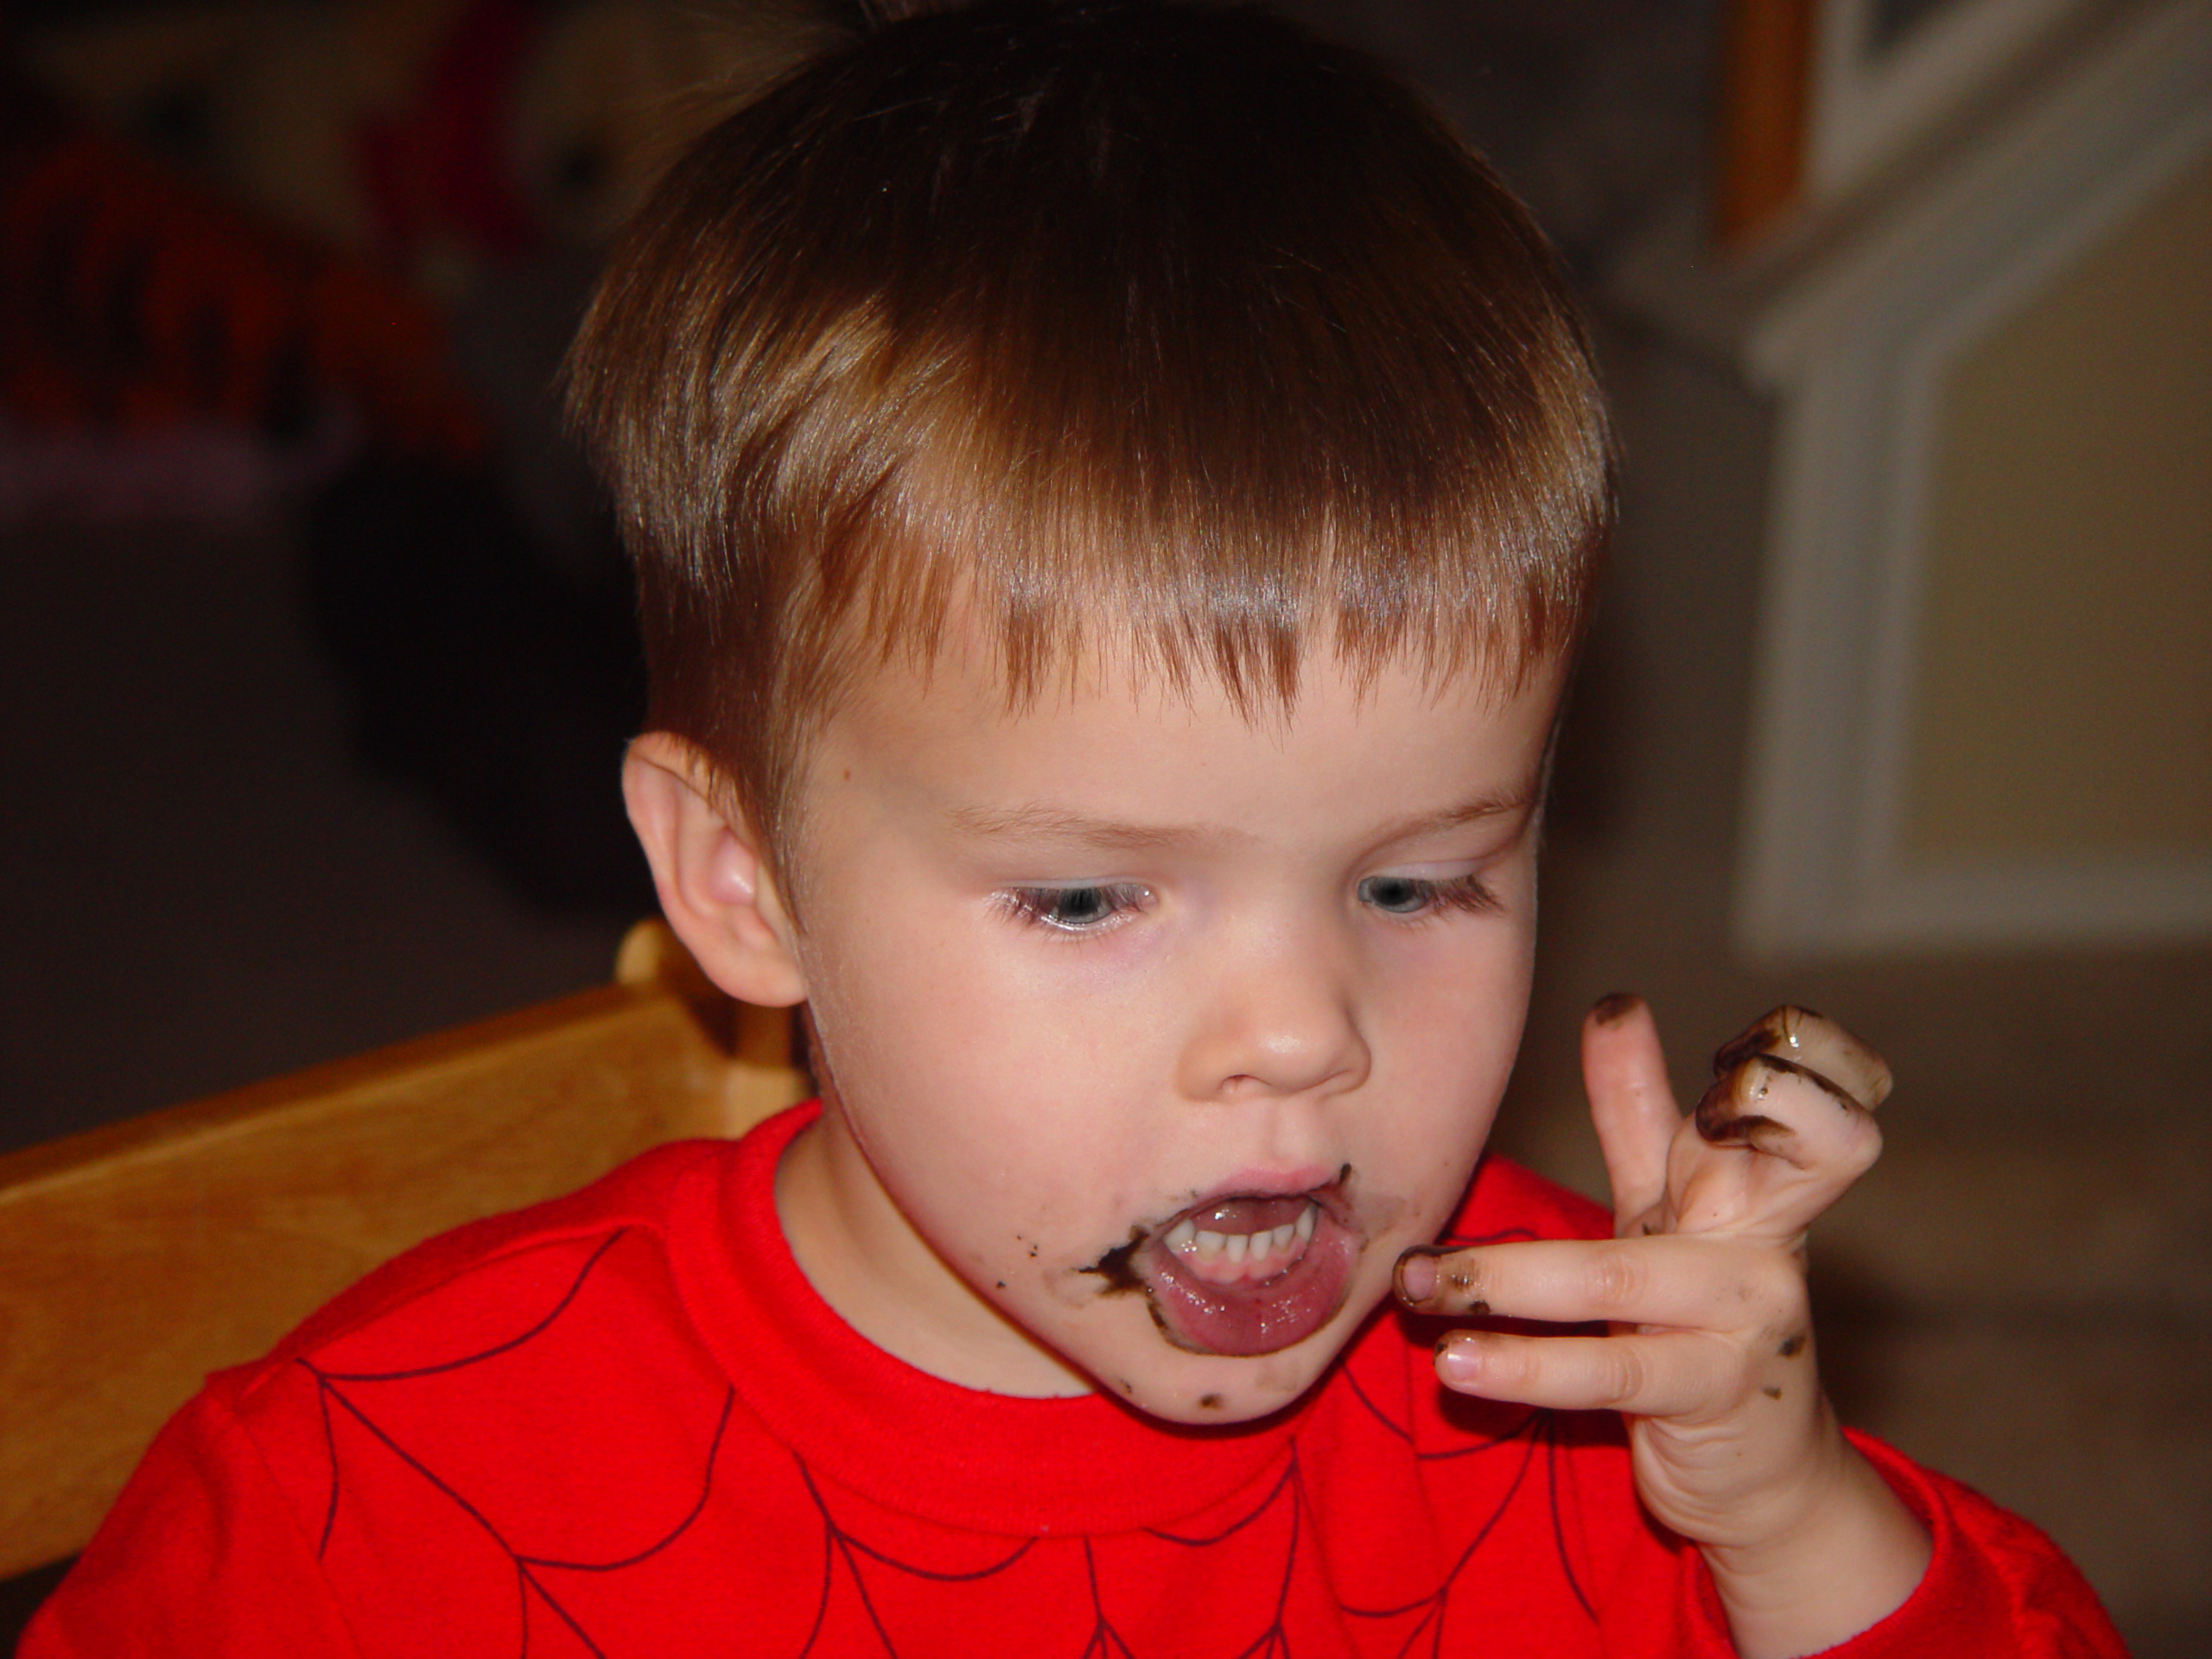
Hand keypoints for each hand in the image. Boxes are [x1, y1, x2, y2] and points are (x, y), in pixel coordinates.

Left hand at [1395, 996, 1929, 1658]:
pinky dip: (1524, 1368)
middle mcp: (1770, 1237)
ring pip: (1623, 1273)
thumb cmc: (1702, 1314)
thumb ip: (1641, 1109)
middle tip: (1678, 1068)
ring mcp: (1749, 1318)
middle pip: (1809, 1148)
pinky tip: (1455, 1363)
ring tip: (1418, 1282)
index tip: (1734, 1034)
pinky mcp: (1714, 1393)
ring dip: (1500, 1279)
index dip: (1806, 1058)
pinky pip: (1609, 1371)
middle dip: (1757, 1098)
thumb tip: (1616, 1002)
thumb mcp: (1672, 1208)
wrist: (1762, 1469)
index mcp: (1760, 1181)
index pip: (1814, 1096)